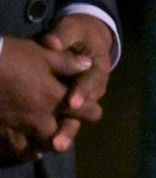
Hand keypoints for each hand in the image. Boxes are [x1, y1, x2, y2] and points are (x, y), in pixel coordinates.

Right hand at [0, 37, 93, 160]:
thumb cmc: (9, 58)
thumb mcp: (42, 54)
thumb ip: (67, 63)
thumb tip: (87, 65)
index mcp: (55, 99)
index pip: (86, 112)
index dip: (92, 110)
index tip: (91, 109)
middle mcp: (39, 120)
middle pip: (62, 134)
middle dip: (66, 132)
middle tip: (64, 127)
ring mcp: (17, 132)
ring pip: (38, 148)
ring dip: (44, 144)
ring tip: (45, 142)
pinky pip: (14, 152)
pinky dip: (21, 151)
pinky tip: (22, 148)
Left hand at [41, 14, 113, 153]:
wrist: (87, 40)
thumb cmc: (78, 34)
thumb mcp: (73, 29)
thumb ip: (64, 36)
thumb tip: (52, 43)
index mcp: (97, 68)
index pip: (90, 82)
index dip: (81, 93)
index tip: (71, 103)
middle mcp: (93, 89)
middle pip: (85, 112)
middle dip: (70, 127)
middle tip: (58, 141)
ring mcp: (82, 100)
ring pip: (74, 121)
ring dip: (62, 134)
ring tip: (51, 147)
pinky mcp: (69, 107)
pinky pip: (62, 122)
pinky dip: (50, 133)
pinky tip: (37, 146)